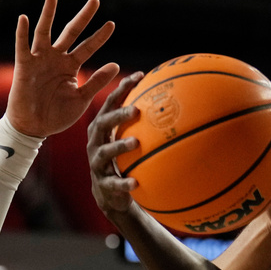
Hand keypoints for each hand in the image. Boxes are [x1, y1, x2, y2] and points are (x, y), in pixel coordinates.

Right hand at [6, 0, 119, 137]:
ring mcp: (40, 60)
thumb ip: (97, 82)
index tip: (111, 24)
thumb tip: (116, 65)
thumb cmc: (57, 115)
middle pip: (71, 32)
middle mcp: (56, 58)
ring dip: (48, 14)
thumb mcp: (81, 98)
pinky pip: (22, 46)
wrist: (34, 127)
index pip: (88, 47)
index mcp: (71, 66)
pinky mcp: (24, 66)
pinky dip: (22, 32)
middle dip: (83, 17)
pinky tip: (24, 18)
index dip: (100, 36)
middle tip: (95, 0)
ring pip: (44, 32)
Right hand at [87, 71, 144, 213]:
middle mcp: (95, 142)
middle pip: (103, 123)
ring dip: (120, 146)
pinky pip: (114, 183)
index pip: (110, 103)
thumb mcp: (128, 139)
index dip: (123, 88)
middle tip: (136, 110)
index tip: (140, 76)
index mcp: (102, 128)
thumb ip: (143, 123)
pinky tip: (136, 183)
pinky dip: (124, 183)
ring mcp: (97, 163)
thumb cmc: (123, 160)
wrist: (109, 193)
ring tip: (136, 142)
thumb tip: (175, 102)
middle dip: (118, 115)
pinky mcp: (103, 184)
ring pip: (106, 152)